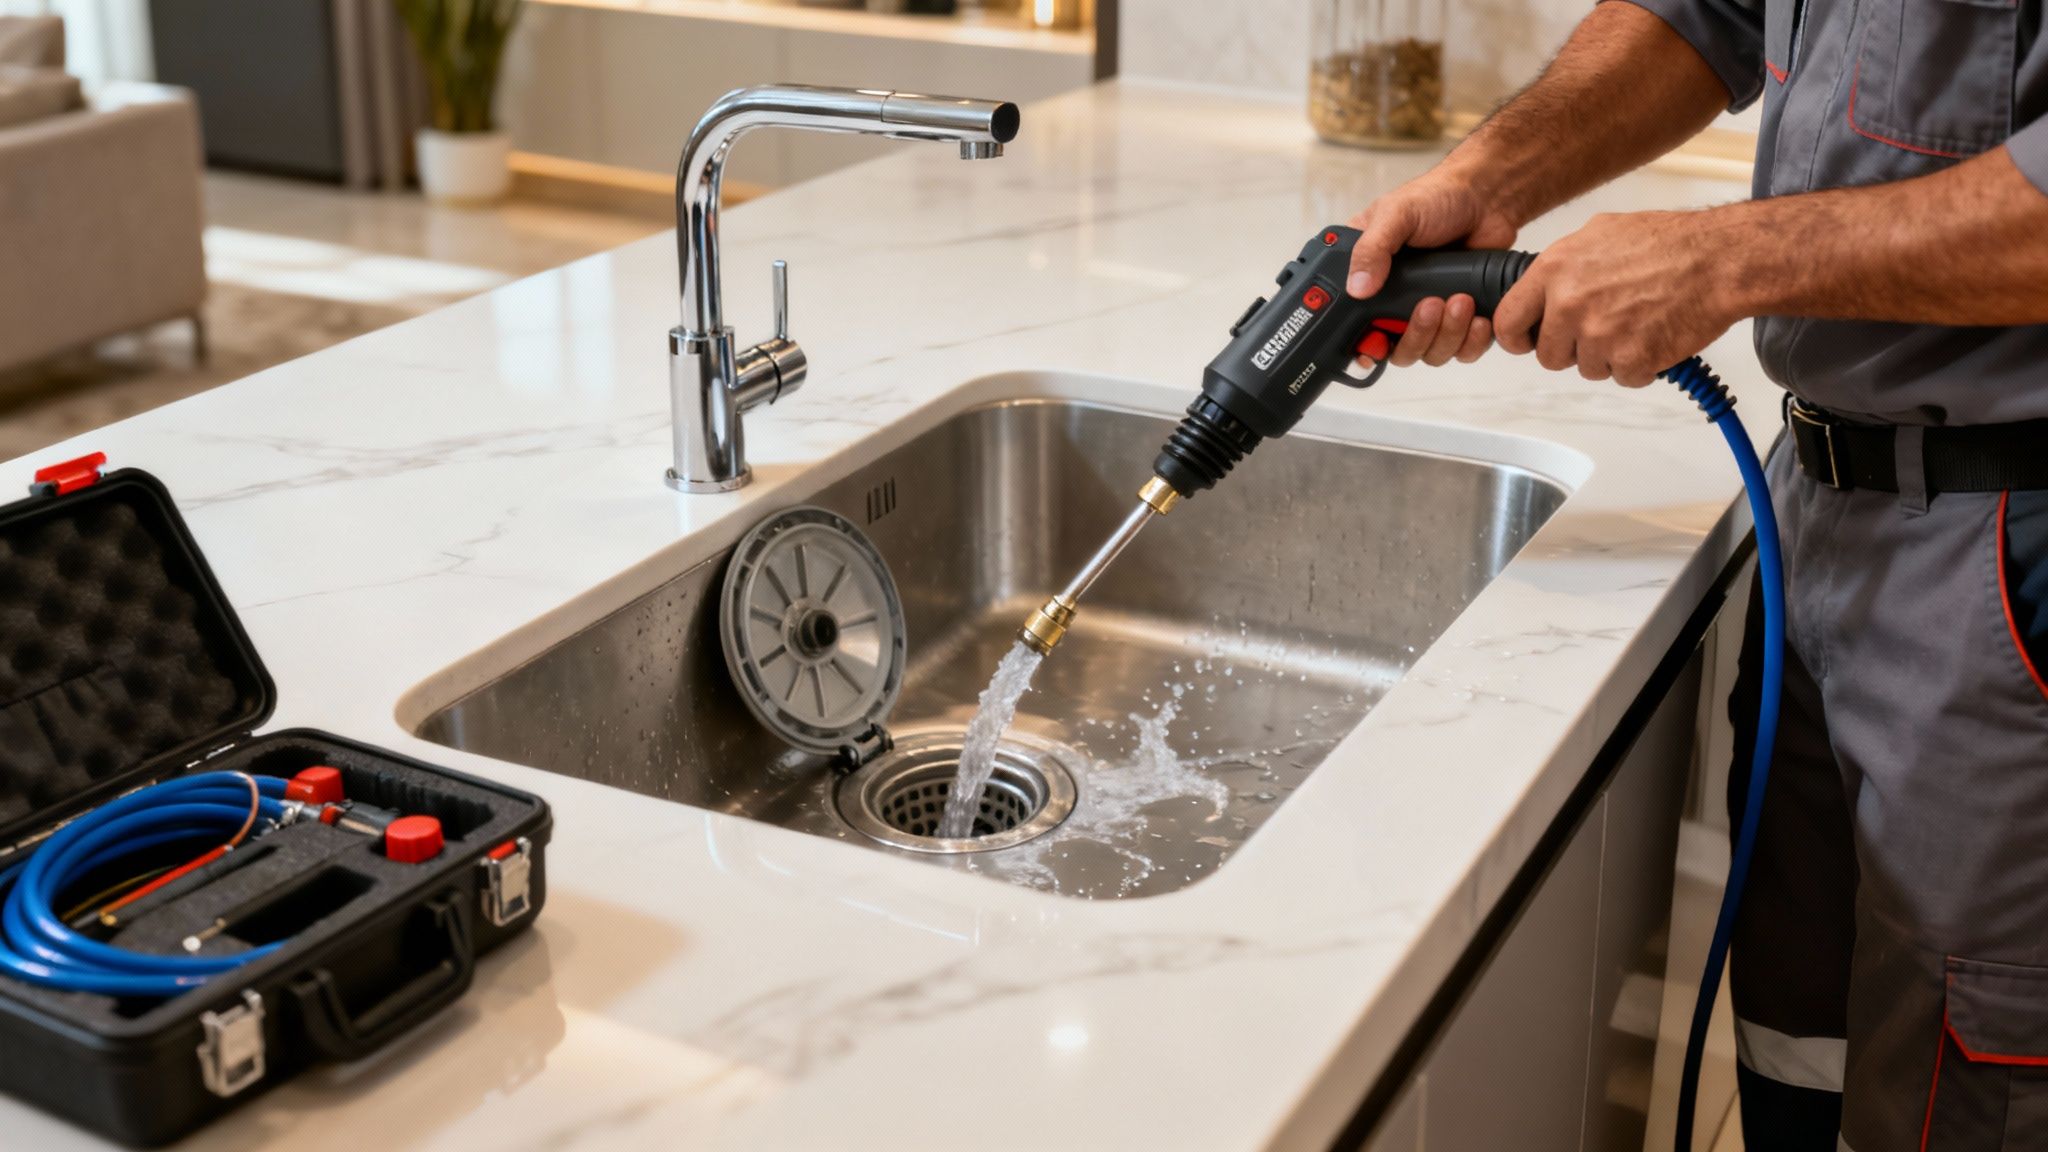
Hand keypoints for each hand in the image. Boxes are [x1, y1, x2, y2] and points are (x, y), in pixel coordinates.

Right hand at [1346, 168, 1521, 370]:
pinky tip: (1478, 318)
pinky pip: (1464, 350)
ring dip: (1448, 335)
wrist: (1487, 198)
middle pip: (1398, 350)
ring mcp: (1430, 313)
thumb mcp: (1394, 214)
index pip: (1355, 328)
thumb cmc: (1437, 198)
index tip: (1375, 347)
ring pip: (1432, 353)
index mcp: (1369, 278)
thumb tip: (1357, 288)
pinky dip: (1472, 341)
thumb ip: (1372, 249)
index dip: (1362, 346)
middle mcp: (1395, 303)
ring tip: (1461, 301)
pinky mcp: (1462, 318)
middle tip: (1432, 304)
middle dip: (1417, 336)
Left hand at [1491, 209, 1740, 386]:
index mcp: (1555, 271)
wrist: (1717, 260)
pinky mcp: (1629, 360)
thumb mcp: (1600, 233)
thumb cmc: (1668, 242)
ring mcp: (1598, 336)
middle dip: (1571, 348)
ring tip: (1636, 322)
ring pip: (1586, 368)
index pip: (1508, 321)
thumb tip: (1544, 286)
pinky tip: (1653, 335)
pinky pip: (1622, 378)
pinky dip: (1638, 365)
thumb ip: (1564, 264)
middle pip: (1548, 355)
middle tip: (1602, 327)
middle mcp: (1570, 305)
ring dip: (1608, 355)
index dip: (1517, 336)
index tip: (1527, 340)